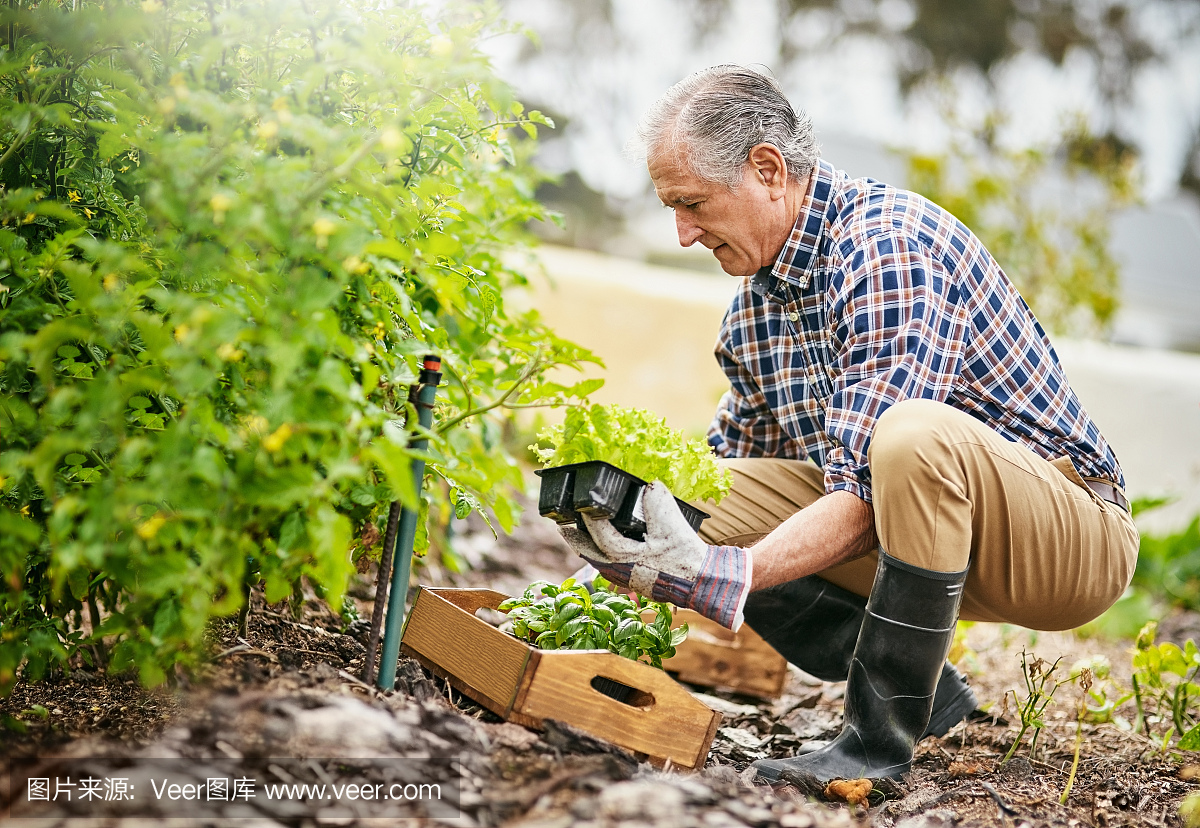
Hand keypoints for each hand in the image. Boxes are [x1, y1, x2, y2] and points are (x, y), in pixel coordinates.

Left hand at [559, 481, 751, 630]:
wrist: (702, 583)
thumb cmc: (685, 557)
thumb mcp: (672, 525)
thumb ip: (657, 502)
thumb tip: (650, 485)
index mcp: (624, 556)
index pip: (598, 533)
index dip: (587, 517)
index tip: (580, 504)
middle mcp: (621, 571)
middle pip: (589, 554)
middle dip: (575, 539)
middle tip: (563, 527)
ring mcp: (628, 579)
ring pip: (599, 563)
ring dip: (588, 549)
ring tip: (579, 537)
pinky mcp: (637, 582)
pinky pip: (611, 569)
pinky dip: (603, 557)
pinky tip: (606, 552)